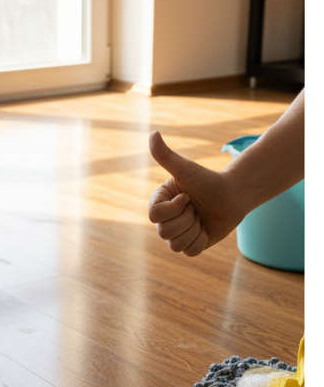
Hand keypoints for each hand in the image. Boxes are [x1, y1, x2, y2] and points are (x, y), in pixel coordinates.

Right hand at [147, 132, 246, 255]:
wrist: (234, 194)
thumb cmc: (209, 179)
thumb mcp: (186, 169)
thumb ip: (166, 155)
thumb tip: (153, 134)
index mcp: (159, 203)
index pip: (154, 216)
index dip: (173, 208)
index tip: (187, 197)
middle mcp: (165, 220)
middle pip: (165, 232)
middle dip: (187, 219)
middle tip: (197, 207)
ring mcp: (177, 234)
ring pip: (176, 244)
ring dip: (194, 230)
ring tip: (202, 218)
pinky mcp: (191, 244)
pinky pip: (189, 252)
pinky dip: (201, 241)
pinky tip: (205, 229)